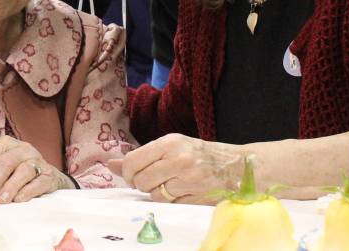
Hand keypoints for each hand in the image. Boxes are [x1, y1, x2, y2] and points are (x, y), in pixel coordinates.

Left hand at [0, 136, 72, 203]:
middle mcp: (23, 149)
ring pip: (24, 170)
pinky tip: (18, 200)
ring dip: (10, 187)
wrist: (46, 178)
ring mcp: (38, 161)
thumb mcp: (2, 168)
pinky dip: (27, 191)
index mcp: (7, 143)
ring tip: (2, 201)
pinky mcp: (49, 176)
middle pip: (7, 161)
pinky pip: (39, 182)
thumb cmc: (16, 173)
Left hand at [108, 133, 243, 203]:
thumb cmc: (200, 154)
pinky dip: (172, 201)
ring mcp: (189, 180)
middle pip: (141, 181)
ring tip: (170, 184)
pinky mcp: (198, 197)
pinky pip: (171, 205)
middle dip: (142, 184)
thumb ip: (142, 156)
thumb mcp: (172, 146)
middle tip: (152, 180)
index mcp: (169, 143)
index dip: (128, 173)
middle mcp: (179, 159)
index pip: (133, 161)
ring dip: (158, 193)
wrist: (238, 165)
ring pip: (155, 195)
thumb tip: (111, 165)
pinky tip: (182, 191)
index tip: (133, 175)